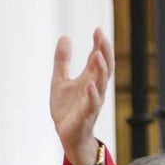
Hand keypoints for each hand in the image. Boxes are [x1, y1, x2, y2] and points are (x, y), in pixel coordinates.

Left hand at [49, 27, 113, 164]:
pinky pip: (92, 104)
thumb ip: (62, 61)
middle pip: (104, 67)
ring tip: (97, 54)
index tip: (97, 30)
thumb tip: (65, 37)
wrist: (67, 134)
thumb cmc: (67, 108)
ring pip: (101, 83)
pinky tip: (90, 84)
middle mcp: (94, 88)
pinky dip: (92, 94)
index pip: (97, 58)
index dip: (99, 45)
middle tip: (102, 37)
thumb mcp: (60, 80)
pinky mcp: (86, 115)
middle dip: (104, 52)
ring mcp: (92, 101)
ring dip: (100, 69)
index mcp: (89, 79)